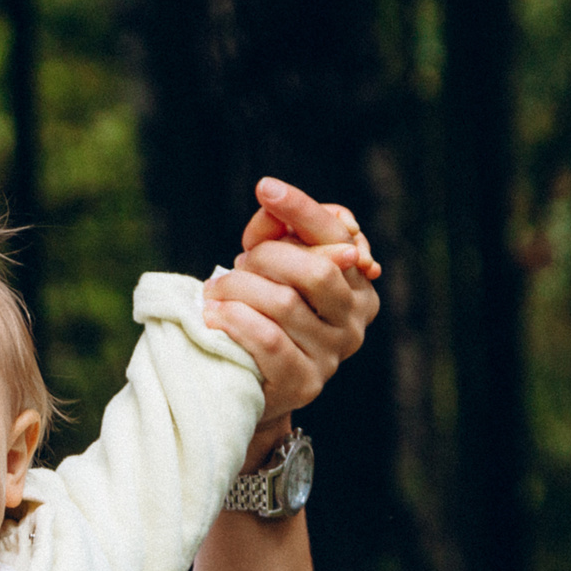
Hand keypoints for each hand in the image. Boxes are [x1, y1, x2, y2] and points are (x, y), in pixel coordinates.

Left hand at [204, 177, 381, 430]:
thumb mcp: (269, 266)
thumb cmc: (260, 311)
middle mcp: (354, 319)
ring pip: (284, 303)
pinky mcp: (304, 382)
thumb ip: (274, 233)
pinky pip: (268, 340)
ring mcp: (333, 355)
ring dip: (238, 289)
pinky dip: (234, 320)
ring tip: (215, 292)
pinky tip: (213, 316)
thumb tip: (272, 207)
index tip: (266, 187)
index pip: (338, 235)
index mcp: (357, 283)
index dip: (303, 209)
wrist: (246, 379)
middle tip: (238, 264)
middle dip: (266, 257)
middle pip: (316, 270)